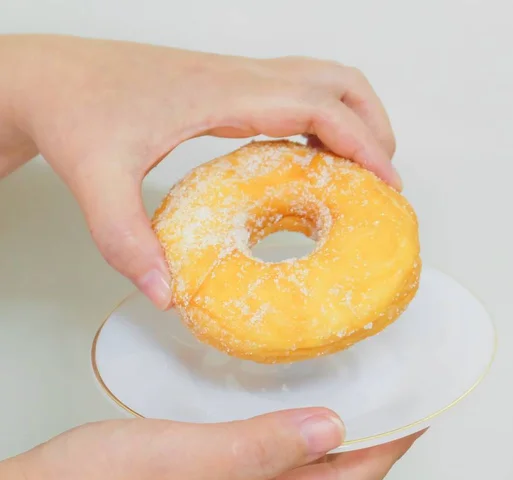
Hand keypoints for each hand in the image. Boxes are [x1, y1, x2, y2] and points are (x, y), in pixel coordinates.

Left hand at [0, 34, 399, 308]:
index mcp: (220, 94)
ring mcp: (230, 78)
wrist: (47, 76)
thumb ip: (127, 241)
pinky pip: (289, 93)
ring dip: (350, 117)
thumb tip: (166, 293)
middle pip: (336, 81)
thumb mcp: (98, 181)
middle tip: (382, 179)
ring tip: (356, 169)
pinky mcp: (221, 87)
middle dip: (374, 125)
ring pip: (317, 78)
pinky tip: (303, 158)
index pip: (317, 105)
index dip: (363, 142)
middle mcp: (234, 78)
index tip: (388, 182)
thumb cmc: (73, 111)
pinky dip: (316, 120)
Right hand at [1, 410, 420, 479]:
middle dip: (364, 456)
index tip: (415, 421)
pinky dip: (286, 452)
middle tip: (392, 415)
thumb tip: (330, 431)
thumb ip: (259, 447)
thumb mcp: (182, 458)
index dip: (381, 454)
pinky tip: (283, 432)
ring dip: (326, 453)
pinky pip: (262, 479)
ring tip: (352, 417)